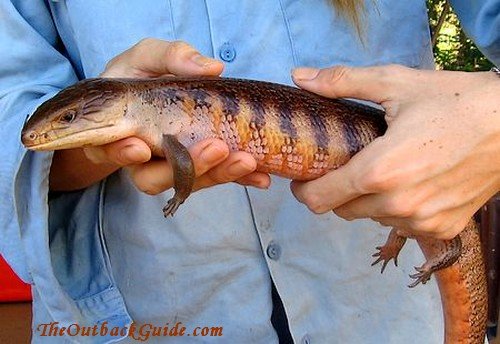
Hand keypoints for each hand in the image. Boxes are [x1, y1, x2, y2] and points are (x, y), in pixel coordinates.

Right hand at [50, 38, 269, 191]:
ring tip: (247, 161)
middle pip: (154, 177)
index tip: (140, 148)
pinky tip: (261, 177)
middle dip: (186, 167)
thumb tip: (212, 68)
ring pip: (189, 182)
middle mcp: (142, 158)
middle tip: (216, 149)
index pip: (113, 149)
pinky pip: (215, 176)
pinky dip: (239, 178)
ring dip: (218, 174)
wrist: (152, 94)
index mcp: (119, 130)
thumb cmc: (142, 73)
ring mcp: (171, 167)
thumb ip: (171, 57)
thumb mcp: (149, 56)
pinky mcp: (199, 168)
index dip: (123, 153)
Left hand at [290, 65, 499, 238]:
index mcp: (379, 172)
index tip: (306, 179)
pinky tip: (414, 183)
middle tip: (350, 166)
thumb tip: (300, 78)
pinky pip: (404, 225)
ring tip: (388, 171)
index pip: (319, 200)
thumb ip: (342, 82)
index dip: (305, 190)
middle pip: (343, 210)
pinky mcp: (443, 229)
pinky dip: (400, 208)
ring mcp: (422, 221)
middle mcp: (397, 204)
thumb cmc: (456, 101)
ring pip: (373, 218)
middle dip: (338, 191)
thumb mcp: (396, 83)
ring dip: (371, 200)